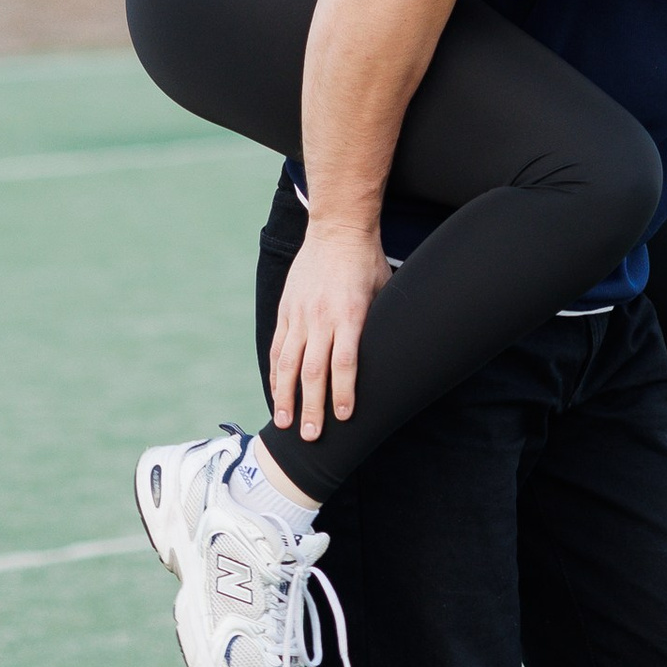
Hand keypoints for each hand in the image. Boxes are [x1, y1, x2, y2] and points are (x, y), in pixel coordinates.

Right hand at [268, 218, 391, 447]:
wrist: (337, 230)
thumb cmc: (368, 262)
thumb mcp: (384, 291)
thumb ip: (380, 324)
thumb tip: (390, 355)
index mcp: (349, 314)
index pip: (345, 361)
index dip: (344, 392)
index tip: (345, 417)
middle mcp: (321, 317)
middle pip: (313, 370)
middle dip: (311, 406)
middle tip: (311, 436)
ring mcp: (300, 314)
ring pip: (288, 363)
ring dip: (286, 396)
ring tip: (285, 423)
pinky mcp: (286, 310)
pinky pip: (278, 347)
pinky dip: (276, 373)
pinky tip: (277, 393)